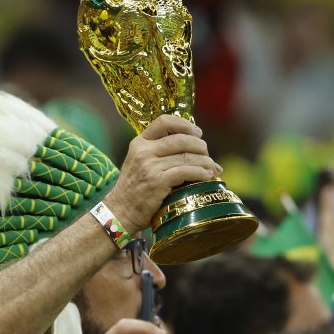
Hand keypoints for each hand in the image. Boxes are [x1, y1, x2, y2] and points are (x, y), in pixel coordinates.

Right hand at [103, 115, 220, 232]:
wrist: (120, 212)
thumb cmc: (134, 189)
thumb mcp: (138, 162)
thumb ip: (157, 151)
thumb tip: (190, 145)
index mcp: (139, 142)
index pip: (164, 121)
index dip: (184, 124)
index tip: (197, 132)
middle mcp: (144, 151)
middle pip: (181, 139)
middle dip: (200, 146)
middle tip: (207, 154)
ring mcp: (150, 166)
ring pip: (187, 156)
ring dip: (205, 161)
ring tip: (213, 167)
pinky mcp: (158, 181)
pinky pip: (186, 172)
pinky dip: (201, 173)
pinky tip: (207, 176)